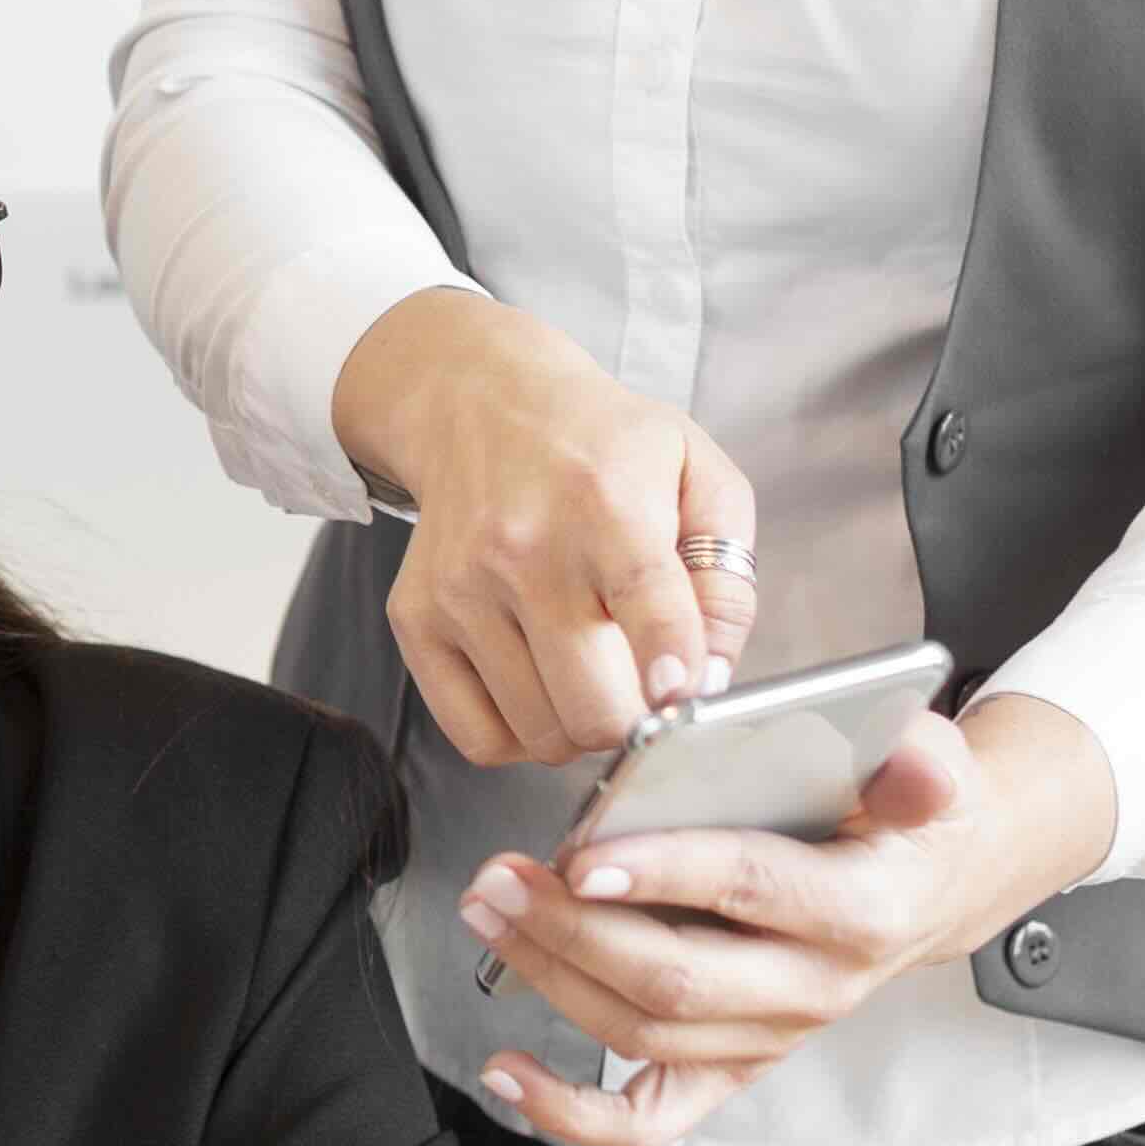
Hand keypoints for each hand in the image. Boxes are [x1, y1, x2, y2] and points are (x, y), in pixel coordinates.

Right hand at [327, 287, 763, 764]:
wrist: (482, 407)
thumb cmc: (602, 447)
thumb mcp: (697, 475)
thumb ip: (728, 576)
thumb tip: (708, 678)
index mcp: (607, 505)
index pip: (646, 604)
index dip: (672, 669)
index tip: (682, 696)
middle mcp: (525, 550)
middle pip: (591, 705)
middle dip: (635, 721)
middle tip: (642, 692)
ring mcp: (461, 590)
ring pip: (540, 734)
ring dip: (579, 729)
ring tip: (589, 677)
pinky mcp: (416, 619)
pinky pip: (477, 736)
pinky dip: (519, 738)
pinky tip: (540, 690)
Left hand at [454, 689, 1120, 1145]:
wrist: (927, 888)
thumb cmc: (901, 822)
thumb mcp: (931, 774)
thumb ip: (919, 765)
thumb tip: (915, 761)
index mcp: (862, 910)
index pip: (753, 891)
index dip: (665, 874)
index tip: (583, 856)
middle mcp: (815, 989)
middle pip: (678, 979)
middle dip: (574, 930)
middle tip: (504, 878)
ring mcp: (768, 1039)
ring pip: (644, 1033)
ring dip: (552, 977)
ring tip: (491, 911)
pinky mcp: (732, 1068)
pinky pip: (646, 1120)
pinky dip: (568, 1110)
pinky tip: (504, 1071)